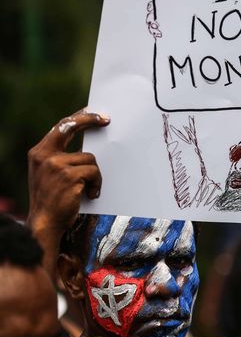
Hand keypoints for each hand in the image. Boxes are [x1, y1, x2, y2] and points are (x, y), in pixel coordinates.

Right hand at [27, 109, 109, 238]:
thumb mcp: (49, 174)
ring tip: (88, 189)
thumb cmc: (52, 200)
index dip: (78, 118)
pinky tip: (90, 195)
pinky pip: (94, 172)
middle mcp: (44, 155)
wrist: (45, 222)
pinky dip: (96, 184)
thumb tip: (85, 148)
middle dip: (89, 120)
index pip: (60, 127)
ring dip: (94, 175)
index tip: (94, 114)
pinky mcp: (69, 176)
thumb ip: (60, 158)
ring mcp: (56, 165)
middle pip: (71, 127)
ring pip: (90, 159)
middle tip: (106, 120)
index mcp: (39, 153)